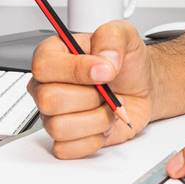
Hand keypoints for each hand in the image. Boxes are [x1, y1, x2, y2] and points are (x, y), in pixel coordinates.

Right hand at [28, 20, 157, 158]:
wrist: (141, 87)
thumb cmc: (126, 63)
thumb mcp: (124, 35)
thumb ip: (111, 39)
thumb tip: (103, 62)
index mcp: (53, 55)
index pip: (44, 66)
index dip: (75, 71)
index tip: (104, 71)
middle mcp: (47, 86)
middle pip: (49, 100)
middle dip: (90, 97)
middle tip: (107, 90)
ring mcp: (52, 115)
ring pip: (59, 127)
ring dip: (96, 119)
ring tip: (107, 107)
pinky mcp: (64, 139)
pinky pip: (68, 148)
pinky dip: (94, 138)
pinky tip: (102, 124)